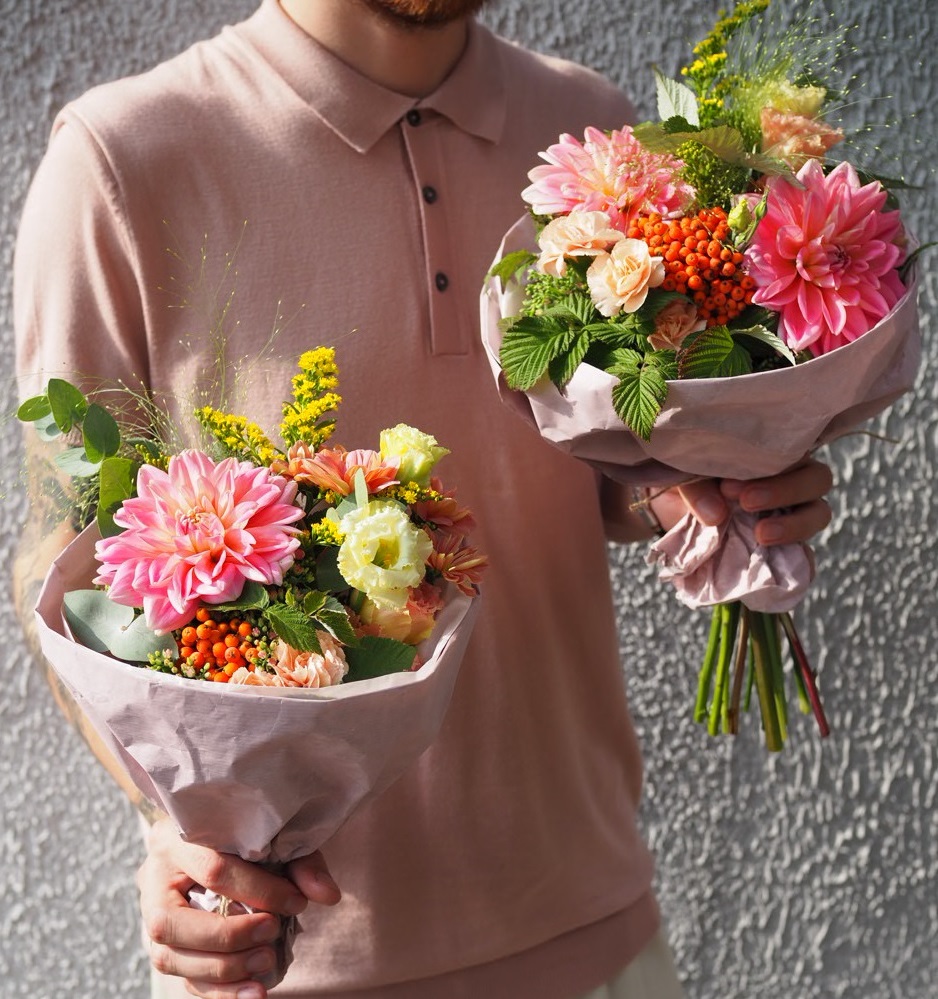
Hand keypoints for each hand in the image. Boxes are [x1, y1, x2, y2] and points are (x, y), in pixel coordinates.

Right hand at [139, 817, 340, 998]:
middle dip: (229, 936)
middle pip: (174, 922)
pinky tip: (254, 993)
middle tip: (273, 932)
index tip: (296, 902)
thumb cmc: (244, 836)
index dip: (258, 891)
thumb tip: (328, 895)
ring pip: (171, 956)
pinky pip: (182, 978)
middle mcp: (154, 879)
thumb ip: (301, 862)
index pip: (214, 870)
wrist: (212, 840)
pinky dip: (220, 992)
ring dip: (224, 970)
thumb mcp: (273, 837)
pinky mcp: (162, 946)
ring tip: (266, 962)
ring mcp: (150, 916)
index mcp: (178, 839)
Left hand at [653, 457, 832, 545]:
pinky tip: (774, 560)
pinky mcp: (787, 547)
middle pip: (817, 479)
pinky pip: (806, 554)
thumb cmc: (687, 480)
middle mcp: (790, 480)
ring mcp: (792, 514)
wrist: (673, 512)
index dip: (770, 467)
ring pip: (818, 513)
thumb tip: (717, 515)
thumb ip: (697, 487)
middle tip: (746, 503)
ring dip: (794, 524)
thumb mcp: (684, 475)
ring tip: (761, 534)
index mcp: (772, 453)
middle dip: (785, 490)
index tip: (729, 486)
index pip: (796, 451)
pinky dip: (799, 559)